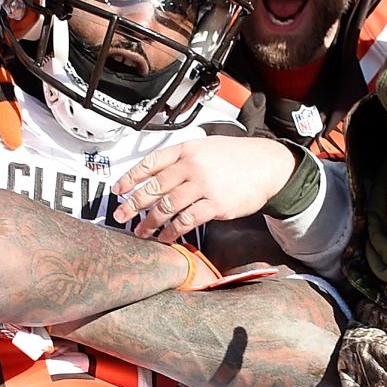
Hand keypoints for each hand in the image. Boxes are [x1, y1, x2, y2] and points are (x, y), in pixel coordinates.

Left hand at [111, 135, 297, 242]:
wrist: (267, 165)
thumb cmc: (236, 158)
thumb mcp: (206, 148)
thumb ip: (182, 159)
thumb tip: (155, 175)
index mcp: (186, 150)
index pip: (150, 163)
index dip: (130, 177)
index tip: (118, 190)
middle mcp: (192, 166)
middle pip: (154, 187)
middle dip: (133, 204)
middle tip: (120, 216)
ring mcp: (203, 185)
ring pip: (167, 206)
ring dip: (150, 223)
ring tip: (141, 232)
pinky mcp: (215, 204)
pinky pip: (187, 220)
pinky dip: (173, 231)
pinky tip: (166, 238)